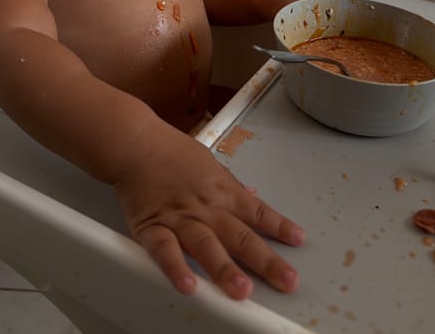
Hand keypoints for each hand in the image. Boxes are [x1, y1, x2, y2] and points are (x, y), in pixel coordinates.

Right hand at [115, 122, 303, 299]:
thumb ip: (232, 186)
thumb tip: (254, 198)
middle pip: (240, 236)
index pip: (257, 212)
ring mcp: (180, 218)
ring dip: (225, 268)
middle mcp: (205, 207)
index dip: (279, 227)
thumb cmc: (171, 151)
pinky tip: (188, 285)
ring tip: (242, 290)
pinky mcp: (152, 227)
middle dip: (266, 261)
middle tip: (286, 280)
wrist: (136, 143)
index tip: (298, 241)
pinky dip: (176, 268)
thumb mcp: (210, 163)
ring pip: (206, 246)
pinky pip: (165, 251)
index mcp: (221, 191)